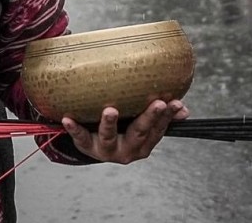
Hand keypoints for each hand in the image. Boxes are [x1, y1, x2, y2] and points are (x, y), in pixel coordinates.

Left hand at [61, 99, 188, 163]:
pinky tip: (67, 119)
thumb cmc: (122, 130)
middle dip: (148, 117)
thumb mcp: (140, 126)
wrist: (94, 146)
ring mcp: (107, 150)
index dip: (167, 116)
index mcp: (143, 144)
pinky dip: (74, 129)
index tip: (174, 102)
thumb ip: (160, 117)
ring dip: (110, 123)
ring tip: (110, 110)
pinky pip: (80, 137)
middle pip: (139, 132)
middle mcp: (128, 150)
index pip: (158, 129)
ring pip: (109, 136)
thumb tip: (184, 109)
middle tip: (157, 103)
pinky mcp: (87, 146)